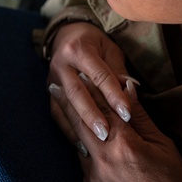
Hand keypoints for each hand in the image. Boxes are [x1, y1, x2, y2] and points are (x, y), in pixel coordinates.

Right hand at [47, 22, 131, 142]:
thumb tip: (131, 89)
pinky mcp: (50, 91)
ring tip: (94, 144)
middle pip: (77, 92)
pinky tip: (82, 146)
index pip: (98, 75)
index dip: (112, 94)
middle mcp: (61, 64)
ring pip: (64, 105)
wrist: (67, 35)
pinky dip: (69, 130)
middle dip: (92, 114)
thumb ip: (118, 71)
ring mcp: (52, 78)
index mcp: (79, 50)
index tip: (127, 113)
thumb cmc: (95, 43)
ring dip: (79, 126)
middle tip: (107, 133)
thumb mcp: (110, 50)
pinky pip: (57, 113)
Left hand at [49, 77, 181, 181]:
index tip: (80, 73)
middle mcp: (102, 160)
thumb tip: (127, 88)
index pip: (101, 107)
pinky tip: (85, 145)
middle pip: (79, 122)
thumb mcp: (164, 146)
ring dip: (73, 127)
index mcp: (123, 144)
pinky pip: (84, 167)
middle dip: (66, 101)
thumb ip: (140, 117)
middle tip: (53, 85)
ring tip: (62, 108)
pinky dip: (85, 154)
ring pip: (79, 144)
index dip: (90, 88)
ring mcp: (93, 178)